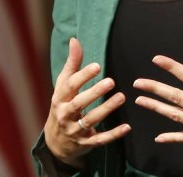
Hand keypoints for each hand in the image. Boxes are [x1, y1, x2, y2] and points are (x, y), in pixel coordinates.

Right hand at [43, 37, 130, 167]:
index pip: (70, 86)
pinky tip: (127, 127)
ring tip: (122, 97)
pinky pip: (100, 139)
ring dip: (106, 109)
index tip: (97, 66)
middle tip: (111, 81)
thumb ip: (72, 64)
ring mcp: (75, 130)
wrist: (55, 142)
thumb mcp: (63, 86)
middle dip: (94, 92)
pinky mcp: (86, 143)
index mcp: (59, 99)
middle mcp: (65, 114)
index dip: (83, 76)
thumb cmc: (62, 105)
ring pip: (90, 120)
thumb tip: (75, 40)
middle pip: (79, 104)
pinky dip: (113, 134)